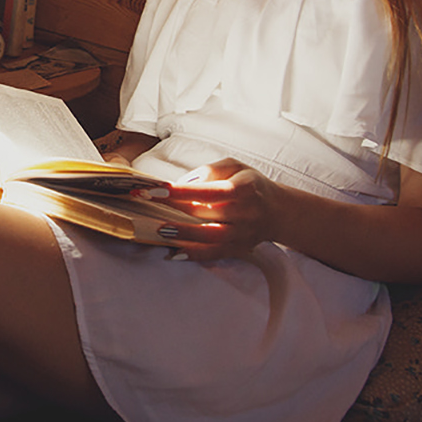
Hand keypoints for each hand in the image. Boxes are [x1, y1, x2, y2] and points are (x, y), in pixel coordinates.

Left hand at [156, 158, 277, 261]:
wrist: (277, 211)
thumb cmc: (249, 184)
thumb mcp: (234, 166)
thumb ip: (209, 171)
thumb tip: (182, 184)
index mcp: (242, 189)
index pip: (206, 190)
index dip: (179, 191)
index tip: (155, 189)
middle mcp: (243, 213)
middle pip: (203, 213)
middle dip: (172, 209)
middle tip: (144, 203)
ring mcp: (241, 234)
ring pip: (208, 237)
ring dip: (181, 235)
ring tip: (159, 229)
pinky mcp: (238, 248)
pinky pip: (214, 254)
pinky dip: (194, 255)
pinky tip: (175, 253)